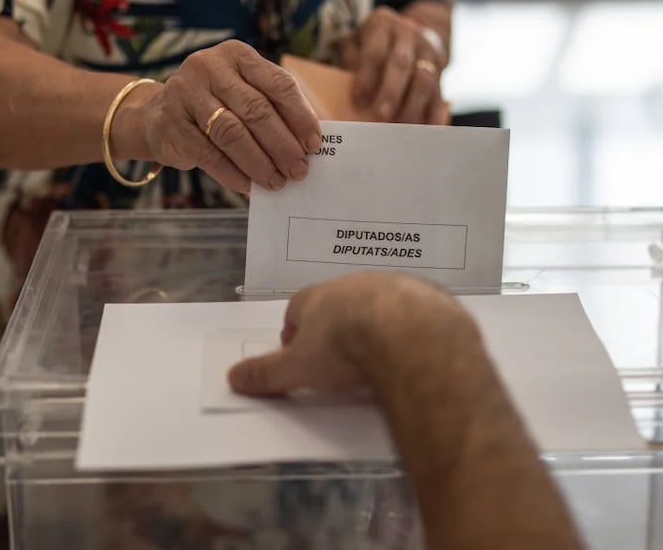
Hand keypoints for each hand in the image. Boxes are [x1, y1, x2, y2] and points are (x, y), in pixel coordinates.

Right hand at [134, 40, 321, 193]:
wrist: (157, 115)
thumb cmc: (215, 106)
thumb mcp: (243, 93)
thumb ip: (273, 109)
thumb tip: (308, 144)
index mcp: (237, 55)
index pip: (278, 83)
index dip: (300, 116)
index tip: (314, 144)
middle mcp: (210, 67)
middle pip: (256, 109)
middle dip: (282, 145)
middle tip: (299, 169)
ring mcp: (186, 93)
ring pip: (232, 133)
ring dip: (259, 163)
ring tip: (277, 181)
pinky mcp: (171, 124)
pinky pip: (209, 154)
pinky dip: (233, 174)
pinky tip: (249, 186)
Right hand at [228, 273, 472, 395]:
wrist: (409, 334)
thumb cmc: (343, 347)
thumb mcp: (297, 367)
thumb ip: (266, 373)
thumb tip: (232, 377)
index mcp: (318, 296)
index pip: (297, 309)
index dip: (296, 333)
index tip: (299, 356)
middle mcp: (356, 284)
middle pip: (340, 304)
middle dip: (337, 328)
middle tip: (339, 360)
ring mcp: (396, 287)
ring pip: (380, 305)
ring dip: (377, 326)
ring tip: (377, 358)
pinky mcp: (430, 301)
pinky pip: (417, 315)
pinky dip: (411, 332)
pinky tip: (412, 355)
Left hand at [341, 7, 446, 124]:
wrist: (410, 30)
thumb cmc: (374, 42)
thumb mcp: (357, 40)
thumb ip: (352, 60)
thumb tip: (351, 90)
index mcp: (382, 24)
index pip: (374, 51)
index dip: (366, 77)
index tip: (358, 100)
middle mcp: (408, 33)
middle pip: (401, 64)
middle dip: (391, 92)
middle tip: (381, 116)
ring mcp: (427, 50)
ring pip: (424, 78)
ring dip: (412, 104)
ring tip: (401, 126)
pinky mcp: (441, 67)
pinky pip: (439, 91)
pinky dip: (433, 111)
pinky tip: (427, 128)